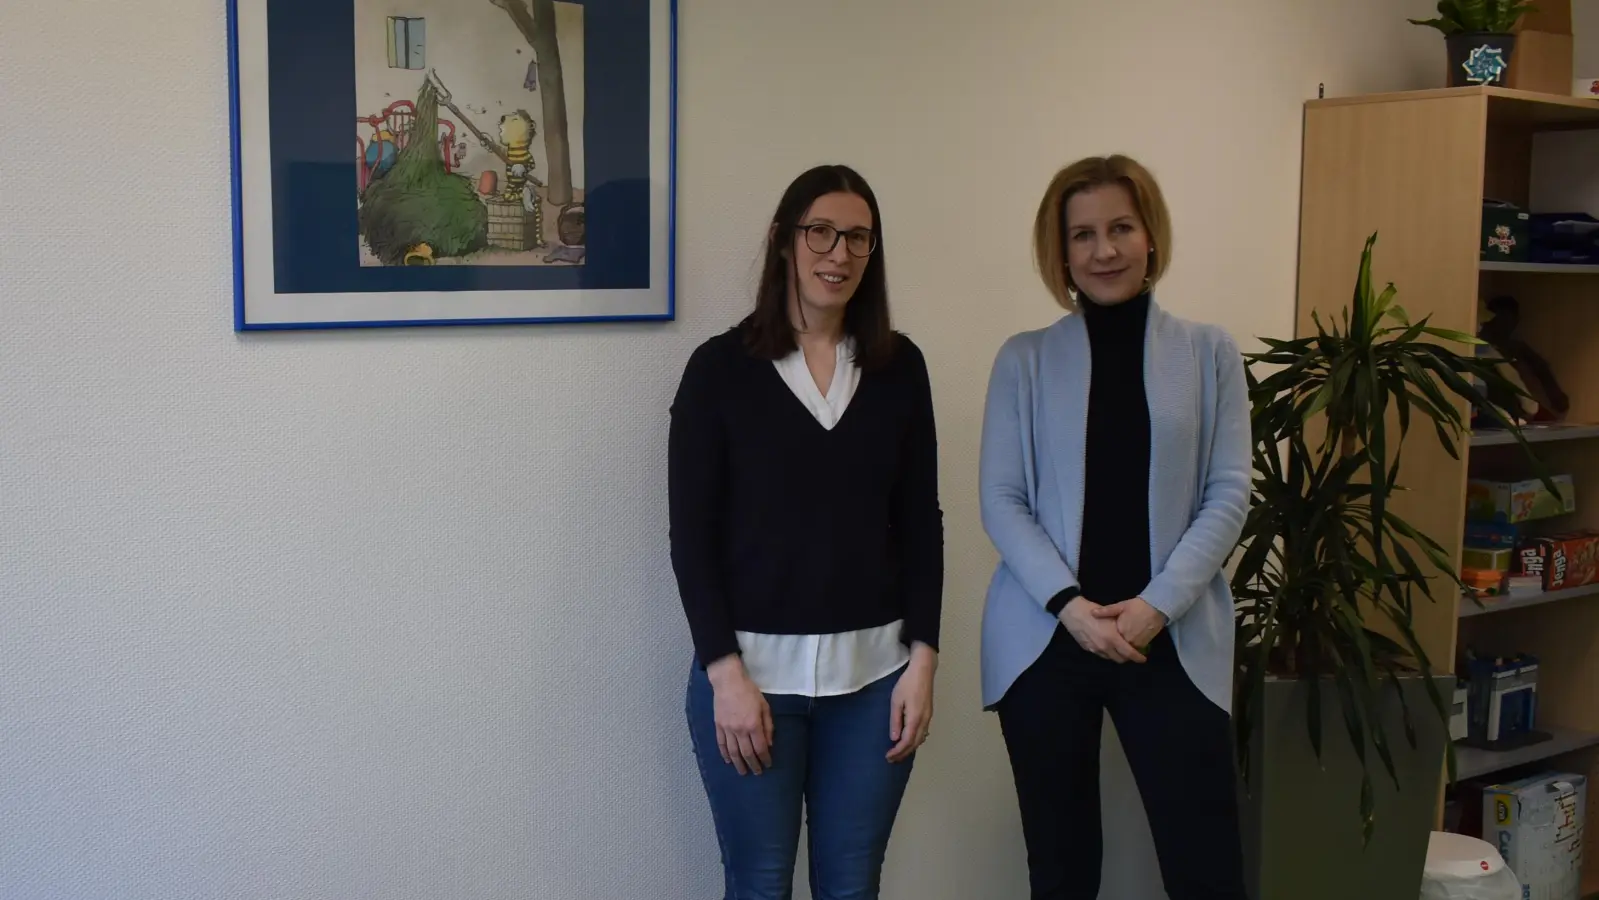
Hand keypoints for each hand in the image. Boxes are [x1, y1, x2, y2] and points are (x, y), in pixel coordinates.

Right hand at [707, 656, 773, 774]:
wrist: (728, 682)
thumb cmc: (749, 692)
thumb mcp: (764, 706)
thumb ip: (768, 726)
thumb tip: (769, 744)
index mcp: (753, 725)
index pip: (760, 748)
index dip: (765, 758)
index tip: (768, 764)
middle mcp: (740, 730)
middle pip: (747, 753)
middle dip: (753, 765)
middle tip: (757, 773)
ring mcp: (727, 729)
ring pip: (733, 752)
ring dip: (738, 764)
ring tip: (742, 772)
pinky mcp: (718, 726)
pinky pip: (721, 744)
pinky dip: (724, 754)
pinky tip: (728, 761)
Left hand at [887, 643, 936, 762]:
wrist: (924, 671)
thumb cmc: (907, 684)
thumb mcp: (896, 701)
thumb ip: (895, 720)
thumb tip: (894, 738)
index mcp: (915, 719)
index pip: (906, 742)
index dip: (897, 751)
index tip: (888, 756)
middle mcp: (924, 721)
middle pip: (914, 743)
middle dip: (903, 753)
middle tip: (891, 759)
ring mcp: (928, 718)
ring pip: (920, 739)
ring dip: (909, 748)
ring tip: (898, 753)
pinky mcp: (929, 714)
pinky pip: (923, 733)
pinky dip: (915, 741)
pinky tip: (909, 740)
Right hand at [1059, 597, 1146, 662]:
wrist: (1072, 611)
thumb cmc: (1093, 610)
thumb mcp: (1110, 616)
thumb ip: (1120, 628)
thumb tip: (1130, 634)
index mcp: (1112, 638)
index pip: (1129, 653)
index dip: (1137, 657)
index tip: (1143, 659)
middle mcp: (1104, 647)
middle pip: (1120, 659)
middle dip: (1127, 658)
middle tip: (1131, 653)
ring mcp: (1095, 649)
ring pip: (1110, 658)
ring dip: (1116, 655)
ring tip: (1119, 649)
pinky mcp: (1087, 649)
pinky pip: (1101, 654)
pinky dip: (1107, 652)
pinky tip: (1106, 645)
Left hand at [1090, 597, 1166, 651]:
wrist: (1157, 607)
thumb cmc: (1137, 606)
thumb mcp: (1121, 606)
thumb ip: (1106, 611)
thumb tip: (1092, 613)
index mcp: (1120, 631)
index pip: (1110, 641)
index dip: (1105, 641)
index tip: (1101, 641)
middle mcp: (1129, 640)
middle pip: (1119, 649)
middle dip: (1114, 649)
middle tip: (1109, 645)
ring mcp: (1138, 643)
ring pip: (1128, 650)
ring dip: (1123, 649)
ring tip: (1118, 644)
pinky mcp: (1146, 643)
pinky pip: (1136, 649)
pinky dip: (1132, 648)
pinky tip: (1129, 642)